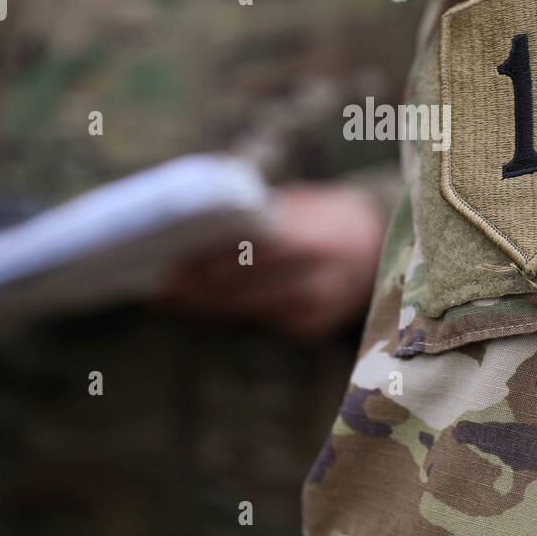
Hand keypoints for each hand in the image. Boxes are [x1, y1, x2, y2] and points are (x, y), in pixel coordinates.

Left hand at [162, 181, 386, 343]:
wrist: (382, 245)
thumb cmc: (325, 215)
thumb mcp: (299, 206)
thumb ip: (259, 219)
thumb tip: (196, 229)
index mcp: (315, 241)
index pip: (250, 256)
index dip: (207, 263)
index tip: (168, 262)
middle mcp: (319, 282)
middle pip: (241, 290)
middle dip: (194, 289)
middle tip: (154, 286)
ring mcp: (317, 310)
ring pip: (245, 310)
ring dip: (202, 304)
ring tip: (164, 296)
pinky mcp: (313, 329)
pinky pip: (261, 320)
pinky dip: (229, 311)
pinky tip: (198, 305)